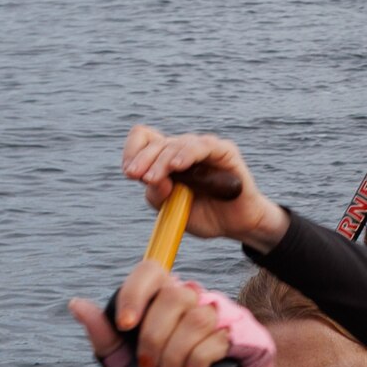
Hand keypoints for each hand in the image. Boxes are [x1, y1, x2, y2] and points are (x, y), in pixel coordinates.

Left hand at [76, 266, 273, 366]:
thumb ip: (106, 339)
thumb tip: (77, 304)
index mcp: (165, 304)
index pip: (151, 273)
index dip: (135, 293)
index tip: (125, 325)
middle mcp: (196, 303)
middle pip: (174, 295)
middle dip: (154, 336)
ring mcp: (224, 317)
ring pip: (196, 317)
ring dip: (174, 355)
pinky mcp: (246, 336)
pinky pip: (217, 338)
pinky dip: (195, 362)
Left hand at [117, 124, 284, 251]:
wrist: (235, 226)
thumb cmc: (204, 216)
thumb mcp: (171, 211)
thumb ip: (156, 195)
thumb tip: (151, 179)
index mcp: (167, 159)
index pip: (144, 139)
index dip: (133, 152)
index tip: (130, 173)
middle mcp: (183, 149)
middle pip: (156, 142)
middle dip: (143, 160)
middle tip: (138, 177)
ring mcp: (203, 148)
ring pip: (175, 144)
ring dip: (161, 162)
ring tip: (153, 179)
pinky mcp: (224, 151)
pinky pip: (202, 146)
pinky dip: (187, 154)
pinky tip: (178, 167)